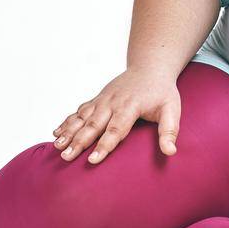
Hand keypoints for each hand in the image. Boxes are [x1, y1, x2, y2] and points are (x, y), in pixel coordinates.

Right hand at [52, 69, 182, 163]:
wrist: (149, 67)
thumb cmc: (162, 91)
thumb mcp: (172, 109)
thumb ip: (170, 131)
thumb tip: (171, 152)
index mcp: (130, 107)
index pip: (115, 130)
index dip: (104, 145)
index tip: (93, 160)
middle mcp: (112, 103)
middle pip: (93, 125)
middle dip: (79, 142)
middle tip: (67, 157)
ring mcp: (102, 100)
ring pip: (82, 118)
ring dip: (68, 132)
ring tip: (57, 147)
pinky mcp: (97, 99)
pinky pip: (79, 111)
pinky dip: (67, 122)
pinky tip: (56, 133)